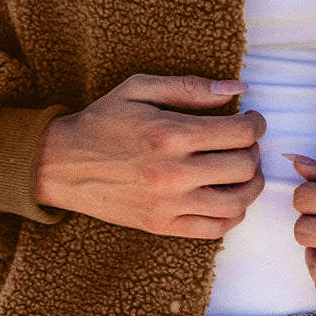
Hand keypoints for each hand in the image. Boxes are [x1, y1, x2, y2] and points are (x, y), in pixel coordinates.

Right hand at [35, 73, 265, 236]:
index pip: (241, 133)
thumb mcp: (139, 89)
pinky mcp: (162, 227)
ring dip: (250, 184)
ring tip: (242, 170)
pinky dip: (232, 214)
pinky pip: (216, 228)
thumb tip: (238, 89)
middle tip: (244, 143)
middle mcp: (173, 174)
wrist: (60, 164)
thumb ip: (190, 87)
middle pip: (245, 166)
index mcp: (170, 135)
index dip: (256, 123)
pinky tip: (227, 196)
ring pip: (238, 201)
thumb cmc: (101, 122)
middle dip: (253, 150)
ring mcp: (169, 205)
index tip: (251, 119)